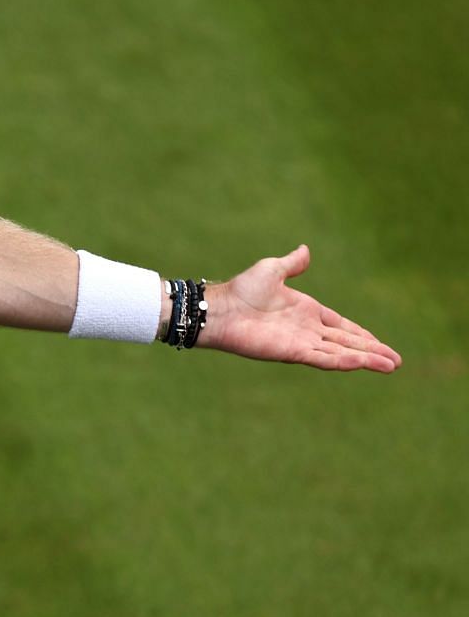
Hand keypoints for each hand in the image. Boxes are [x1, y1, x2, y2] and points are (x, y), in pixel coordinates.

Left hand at [201, 245, 400, 372]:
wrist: (220, 308)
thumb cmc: (241, 290)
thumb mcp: (272, 270)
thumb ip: (291, 264)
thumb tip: (305, 250)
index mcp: (306, 311)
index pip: (341, 325)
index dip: (361, 334)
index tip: (380, 343)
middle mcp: (307, 329)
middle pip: (347, 342)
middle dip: (372, 351)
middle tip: (395, 361)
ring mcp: (301, 342)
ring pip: (341, 353)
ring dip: (366, 359)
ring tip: (391, 366)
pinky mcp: (292, 352)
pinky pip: (324, 358)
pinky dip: (344, 360)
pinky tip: (363, 363)